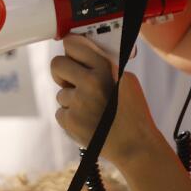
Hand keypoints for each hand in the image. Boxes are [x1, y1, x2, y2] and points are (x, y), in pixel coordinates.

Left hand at [51, 35, 159, 164]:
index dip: (71, 49)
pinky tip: (87, 121)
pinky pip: (61, 112)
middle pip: (56, 65)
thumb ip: (106, 65)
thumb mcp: (127, 80)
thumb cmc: (133, 113)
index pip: (72, 44)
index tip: (71, 53)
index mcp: (104, 69)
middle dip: (62, 71)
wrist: (134, 145)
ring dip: (72, 100)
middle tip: (71, 79)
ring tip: (92, 110)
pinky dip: (71, 117)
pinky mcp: (68, 121)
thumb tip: (87, 55)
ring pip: (61, 93)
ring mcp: (76, 103)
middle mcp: (88, 83)